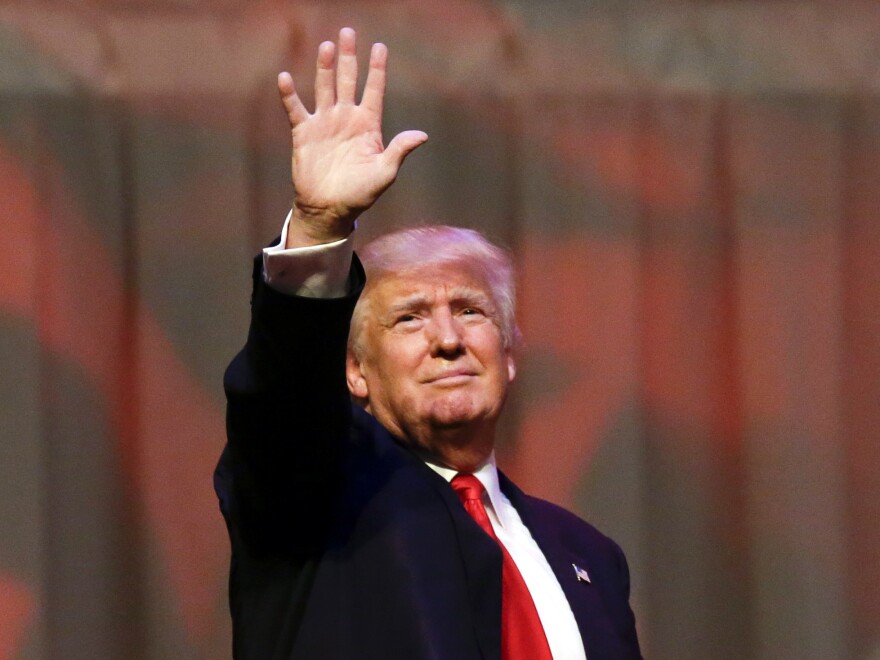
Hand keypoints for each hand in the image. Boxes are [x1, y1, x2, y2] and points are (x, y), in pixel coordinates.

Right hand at [278, 27, 427, 246]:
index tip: (380, 47)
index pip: (374, 91)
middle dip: (349, 57)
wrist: (330, 208)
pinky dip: (290, 95)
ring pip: (325, 88)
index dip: (377, 69)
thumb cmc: (360, 193)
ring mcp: (324, 123)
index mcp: (368, 125)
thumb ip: (399, 151)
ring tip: (327, 46)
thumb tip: (422, 135)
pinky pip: (296, 109)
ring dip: (325, 68)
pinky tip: (285, 78)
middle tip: (348, 32)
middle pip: (348, 81)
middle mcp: (346, 118)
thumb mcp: (385, 173)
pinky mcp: (304, 133)